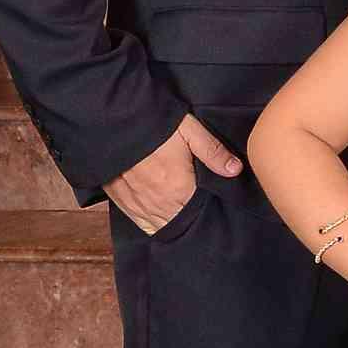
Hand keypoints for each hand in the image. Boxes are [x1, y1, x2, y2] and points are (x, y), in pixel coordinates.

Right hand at [106, 114, 241, 234]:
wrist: (113, 121)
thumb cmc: (153, 123)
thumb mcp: (189, 131)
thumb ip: (213, 152)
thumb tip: (235, 170)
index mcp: (178, 188)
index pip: (199, 211)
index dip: (206, 209)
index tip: (212, 205)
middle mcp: (158, 202)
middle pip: (181, 221)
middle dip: (190, 219)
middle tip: (198, 212)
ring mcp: (138, 203)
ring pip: (160, 226)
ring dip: (172, 223)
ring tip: (181, 217)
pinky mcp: (121, 200)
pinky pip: (140, 223)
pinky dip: (151, 225)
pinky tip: (160, 221)